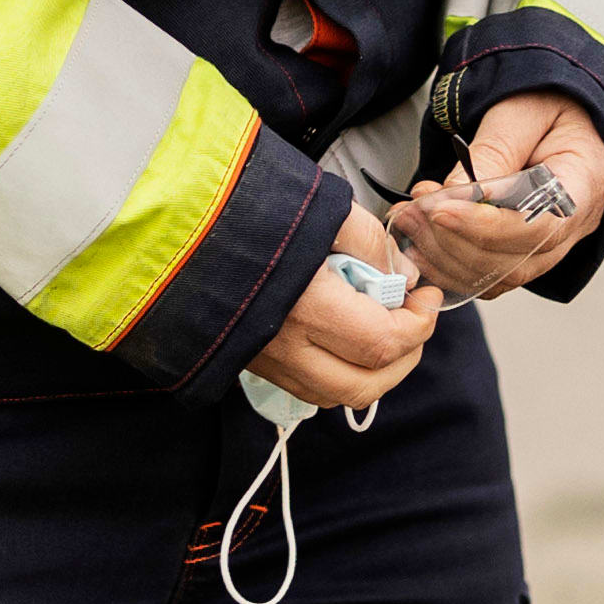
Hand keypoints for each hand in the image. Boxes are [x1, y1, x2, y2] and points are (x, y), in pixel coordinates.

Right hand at [242, 204, 439, 415]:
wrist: (176, 222)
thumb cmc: (248, 207)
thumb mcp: (321, 208)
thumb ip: (371, 244)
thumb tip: (403, 280)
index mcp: (306, 306)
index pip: (384, 343)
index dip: (419, 324)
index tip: (426, 296)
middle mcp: (284, 346)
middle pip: (366, 386)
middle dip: (405, 358)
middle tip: (415, 320)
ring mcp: (265, 360)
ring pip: (337, 396)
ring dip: (375, 374)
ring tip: (386, 332)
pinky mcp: (251, 361)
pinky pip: (308, 389)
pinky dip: (340, 374)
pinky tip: (345, 340)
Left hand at [391, 92, 603, 300]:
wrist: (567, 113)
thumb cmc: (548, 104)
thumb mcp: (521, 112)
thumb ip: (492, 152)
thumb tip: (453, 196)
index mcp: (585, 183)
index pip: (540, 226)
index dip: (486, 226)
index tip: (439, 210)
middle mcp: (576, 227)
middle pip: (515, 259)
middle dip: (453, 240)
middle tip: (411, 212)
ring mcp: (554, 247)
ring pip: (499, 276)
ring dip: (445, 256)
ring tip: (407, 221)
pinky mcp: (528, 254)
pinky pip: (490, 277)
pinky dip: (451, 268)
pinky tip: (419, 244)